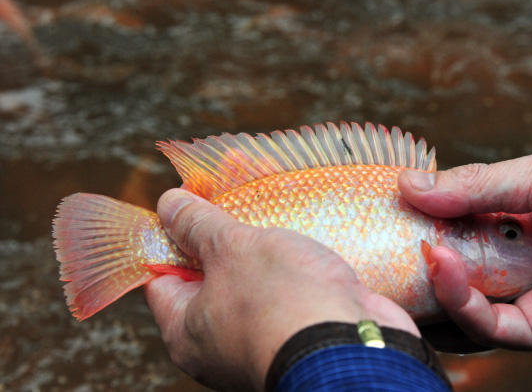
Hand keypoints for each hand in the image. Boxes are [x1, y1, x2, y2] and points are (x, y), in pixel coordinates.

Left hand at [144, 189, 417, 390]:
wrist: (353, 343)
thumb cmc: (282, 302)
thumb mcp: (232, 248)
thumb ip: (199, 225)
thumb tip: (168, 204)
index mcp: (187, 331)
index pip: (162, 278)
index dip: (171, 238)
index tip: (187, 207)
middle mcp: (219, 344)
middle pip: (209, 280)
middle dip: (222, 240)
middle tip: (231, 204)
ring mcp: (263, 339)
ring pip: (253, 285)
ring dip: (261, 253)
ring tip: (268, 213)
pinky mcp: (300, 332)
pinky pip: (287, 294)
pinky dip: (291, 269)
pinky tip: (300, 240)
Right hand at [399, 149, 531, 354]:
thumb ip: (474, 185)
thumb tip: (406, 185)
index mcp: (521, 218)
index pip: (458, 222)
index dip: (422, 217)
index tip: (387, 206)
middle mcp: (520, 260)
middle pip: (455, 266)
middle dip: (417, 255)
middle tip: (380, 239)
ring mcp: (529, 297)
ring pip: (463, 301)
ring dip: (431, 280)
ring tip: (412, 251)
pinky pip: (487, 325)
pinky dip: (458, 300)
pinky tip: (442, 266)